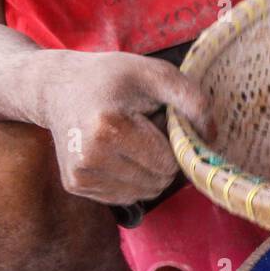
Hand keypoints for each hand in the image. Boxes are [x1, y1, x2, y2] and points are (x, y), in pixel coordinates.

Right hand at [33, 51, 213, 205]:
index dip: (170, 141)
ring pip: (143, 193)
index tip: (153, 118)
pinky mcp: (75, 185)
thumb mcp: (155, 73)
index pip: (167, 162)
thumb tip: (211, 137)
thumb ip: (191, 99)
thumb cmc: (112, 77)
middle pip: (157, 181)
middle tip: (140, 127)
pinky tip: (116, 152)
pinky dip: (131, 178)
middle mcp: (89, 159)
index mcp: (108, 130)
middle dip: (160, 156)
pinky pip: (125, 196)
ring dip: (146, 169)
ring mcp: (79, 176)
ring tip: (128, 138)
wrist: (58, 87)